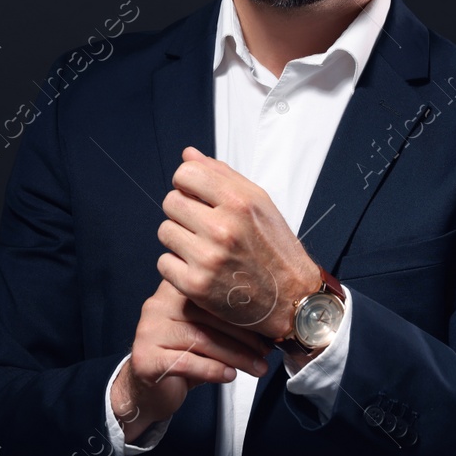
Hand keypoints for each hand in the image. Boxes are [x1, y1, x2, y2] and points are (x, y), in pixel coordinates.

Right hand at [111, 279, 273, 442]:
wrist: (148, 390)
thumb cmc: (180, 358)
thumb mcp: (203, 334)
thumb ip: (223, 324)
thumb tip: (266, 328)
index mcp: (173, 290)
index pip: (212, 295)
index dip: (243, 313)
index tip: (267, 329)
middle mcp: (157, 305)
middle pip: (209, 317)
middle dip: (244, 337)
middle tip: (265, 353)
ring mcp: (149, 331)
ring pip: (201, 339)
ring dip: (236, 356)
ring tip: (256, 368)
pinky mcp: (147, 358)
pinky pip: (187, 361)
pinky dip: (213, 369)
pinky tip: (229, 375)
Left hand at [155, 146, 321, 341]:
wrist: (292, 299)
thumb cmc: (275, 249)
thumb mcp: (259, 203)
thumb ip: (222, 176)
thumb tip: (188, 155)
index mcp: (239, 202)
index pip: (185, 173)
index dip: (187, 183)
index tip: (196, 195)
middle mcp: (223, 228)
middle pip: (170, 202)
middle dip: (183, 212)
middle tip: (202, 226)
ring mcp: (208, 258)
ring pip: (164, 231)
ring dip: (179, 239)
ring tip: (202, 247)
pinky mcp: (196, 286)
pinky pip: (164, 263)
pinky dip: (177, 266)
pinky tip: (199, 268)